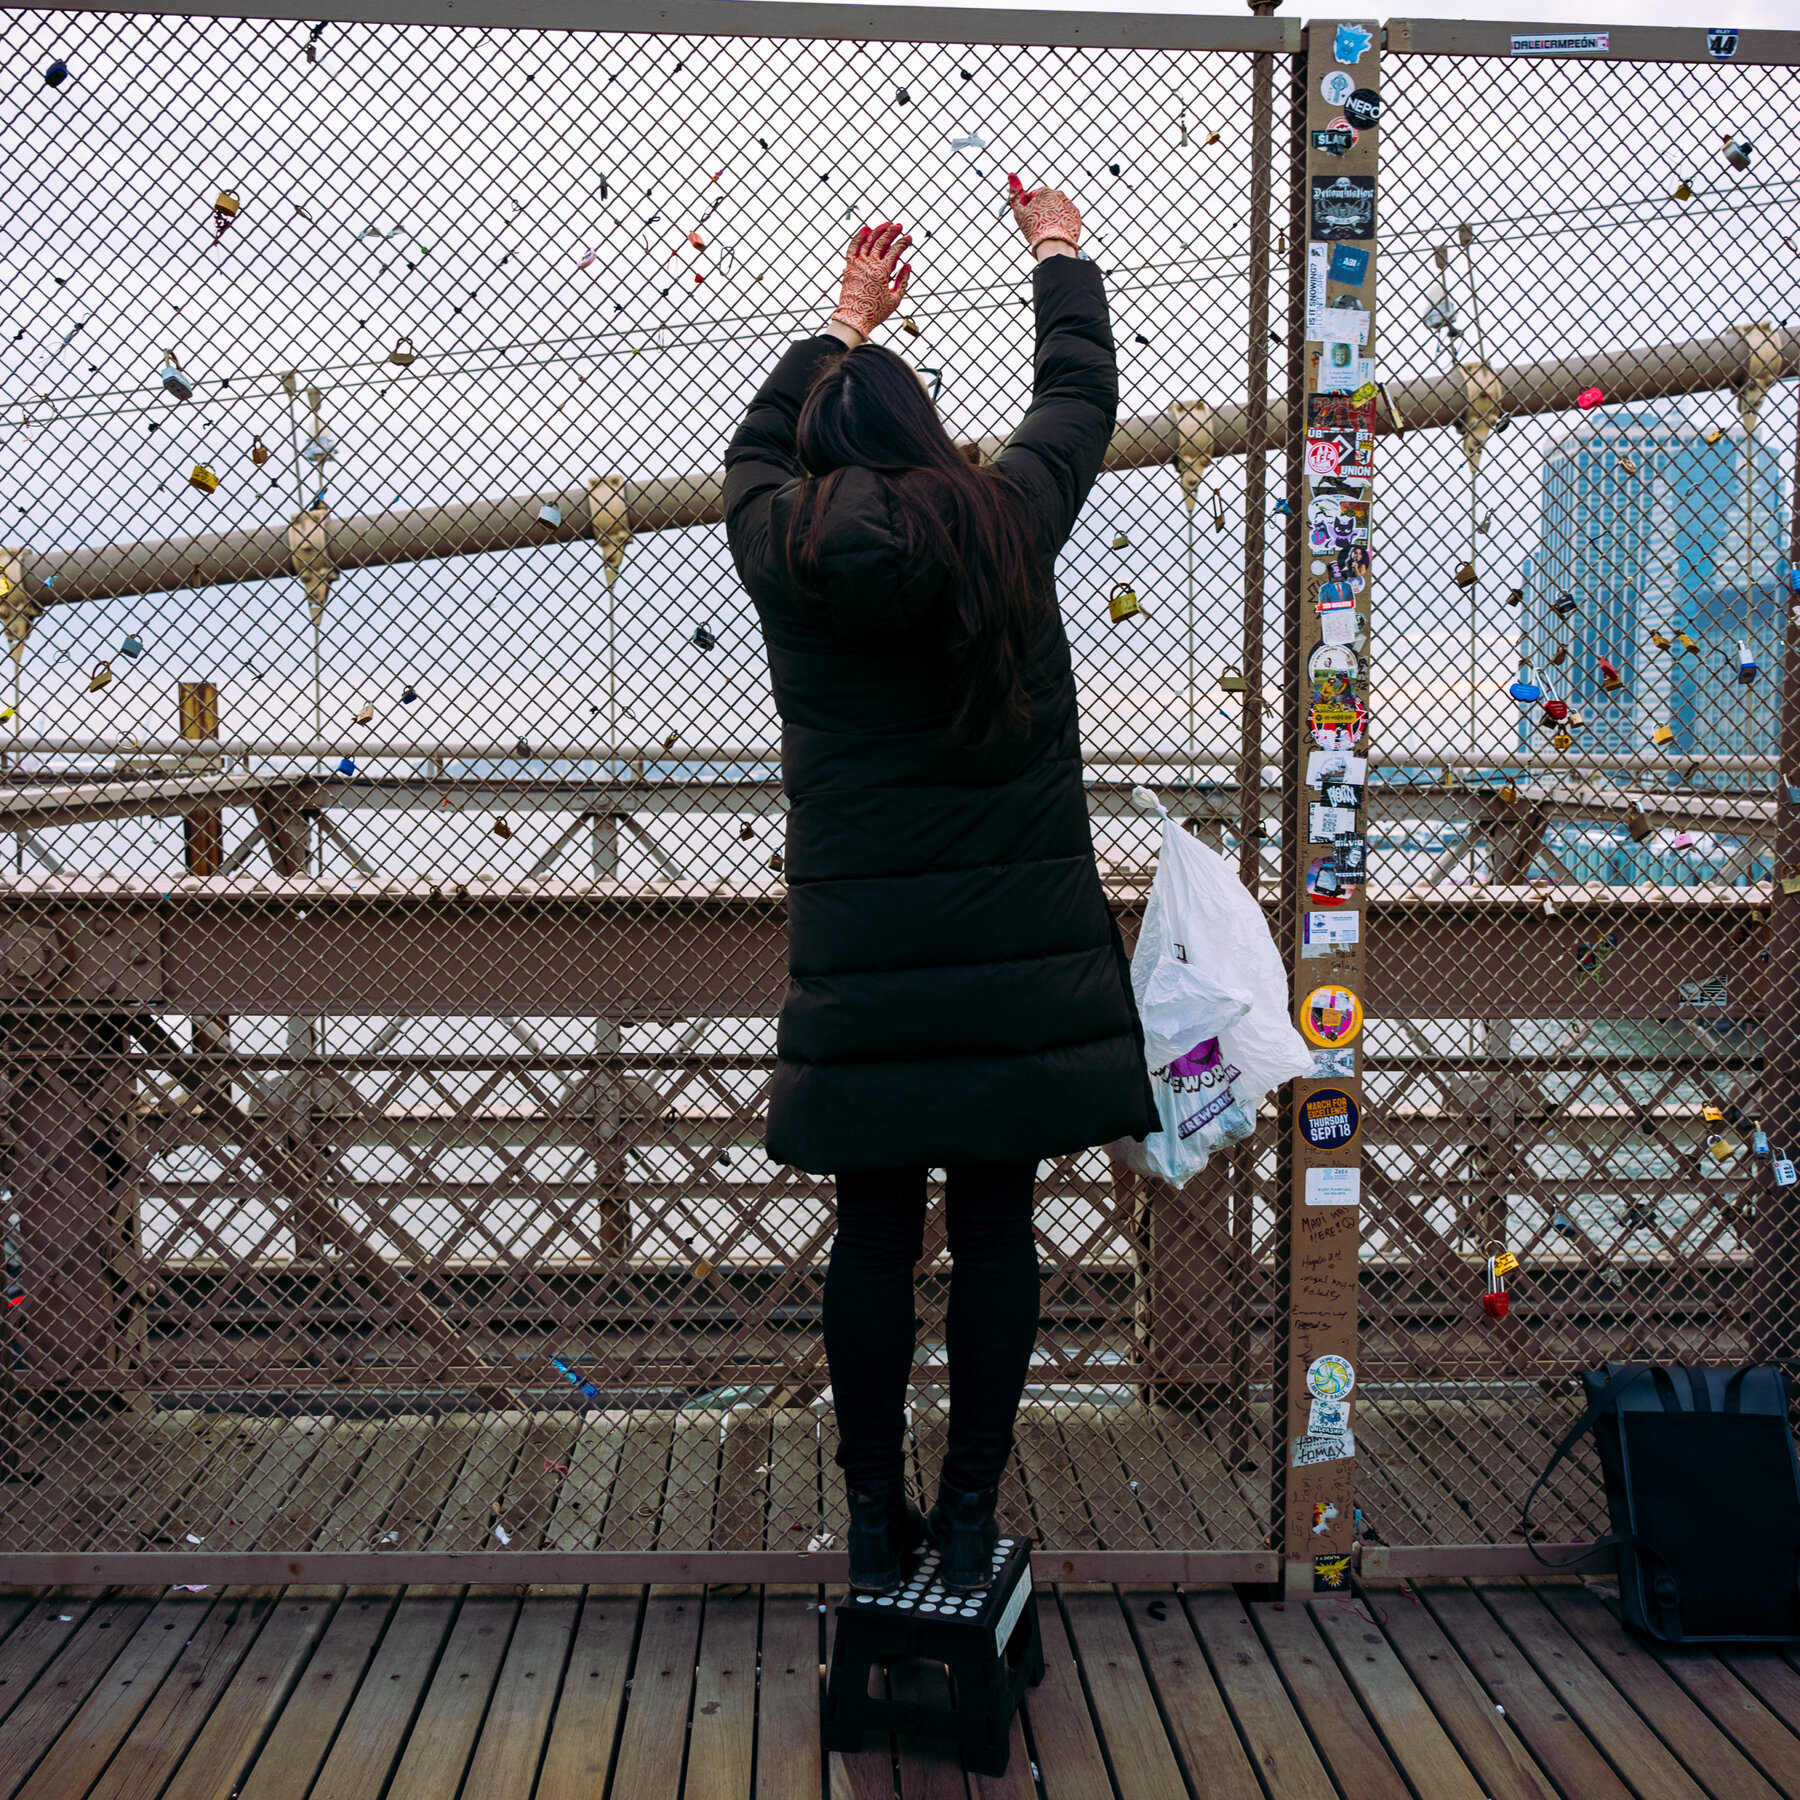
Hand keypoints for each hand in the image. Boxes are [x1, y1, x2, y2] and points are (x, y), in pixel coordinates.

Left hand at [828, 222, 912, 342]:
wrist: (854, 319)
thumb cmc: (875, 312)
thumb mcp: (895, 299)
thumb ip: (903, 281)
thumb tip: (908, 265)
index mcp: (882, 272)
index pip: (895, 250)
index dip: (904, 243)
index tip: (909, 238)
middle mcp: (869, 264)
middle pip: (882, 241)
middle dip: (892, 231)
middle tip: (899, 226)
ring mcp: (858, 264)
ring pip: (868, 240)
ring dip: (878, 230)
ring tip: (885, 225)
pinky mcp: (849, 266)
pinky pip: (853, 247)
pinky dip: (859, 236)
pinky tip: (866, 229)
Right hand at [1007, 175, 1080, 256]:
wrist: (1054, 244)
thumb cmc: (1034, 228)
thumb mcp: (1019, 212)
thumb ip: (1015, 195)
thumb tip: (1011, 177)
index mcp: (1045, 191)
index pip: (1034, 195)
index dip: (1029, 206)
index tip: (1028, 217)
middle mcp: (1059, 194)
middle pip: (1047, 201)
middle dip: (1042, 210)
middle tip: (1037, 225)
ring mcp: (1069, 205)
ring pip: (1057, 209)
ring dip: (1052, 216)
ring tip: (1047, 230)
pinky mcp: (1077, 216)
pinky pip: (1067, 218)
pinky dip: (1062, 223)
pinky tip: (1056, 232)